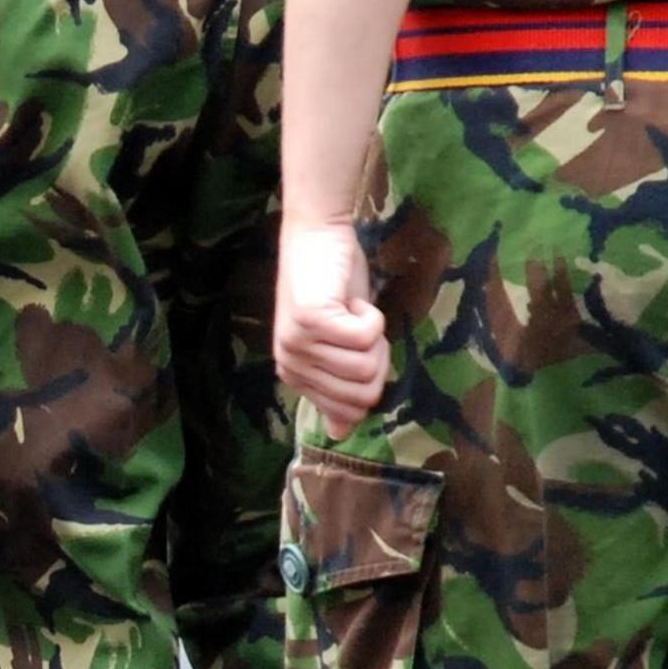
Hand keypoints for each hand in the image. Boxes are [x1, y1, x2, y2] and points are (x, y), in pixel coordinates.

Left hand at [273, 216, 389, 432]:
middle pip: (365, 393)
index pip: (353, 411)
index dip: (372, 374)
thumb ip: (340, 386)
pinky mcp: (311, 322)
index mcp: (296, 377)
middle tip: (355, 324)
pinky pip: (367, 337)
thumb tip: (342, 434)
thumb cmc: (334, 285)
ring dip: (373, 334)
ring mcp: (297, 345)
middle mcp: (290, 366)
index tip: (355, 341)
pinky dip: (372, 316)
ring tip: (350, 310)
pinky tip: (350, 299)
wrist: (320, 234)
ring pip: (368, 366)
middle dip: (376, 356)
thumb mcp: (341, 343)